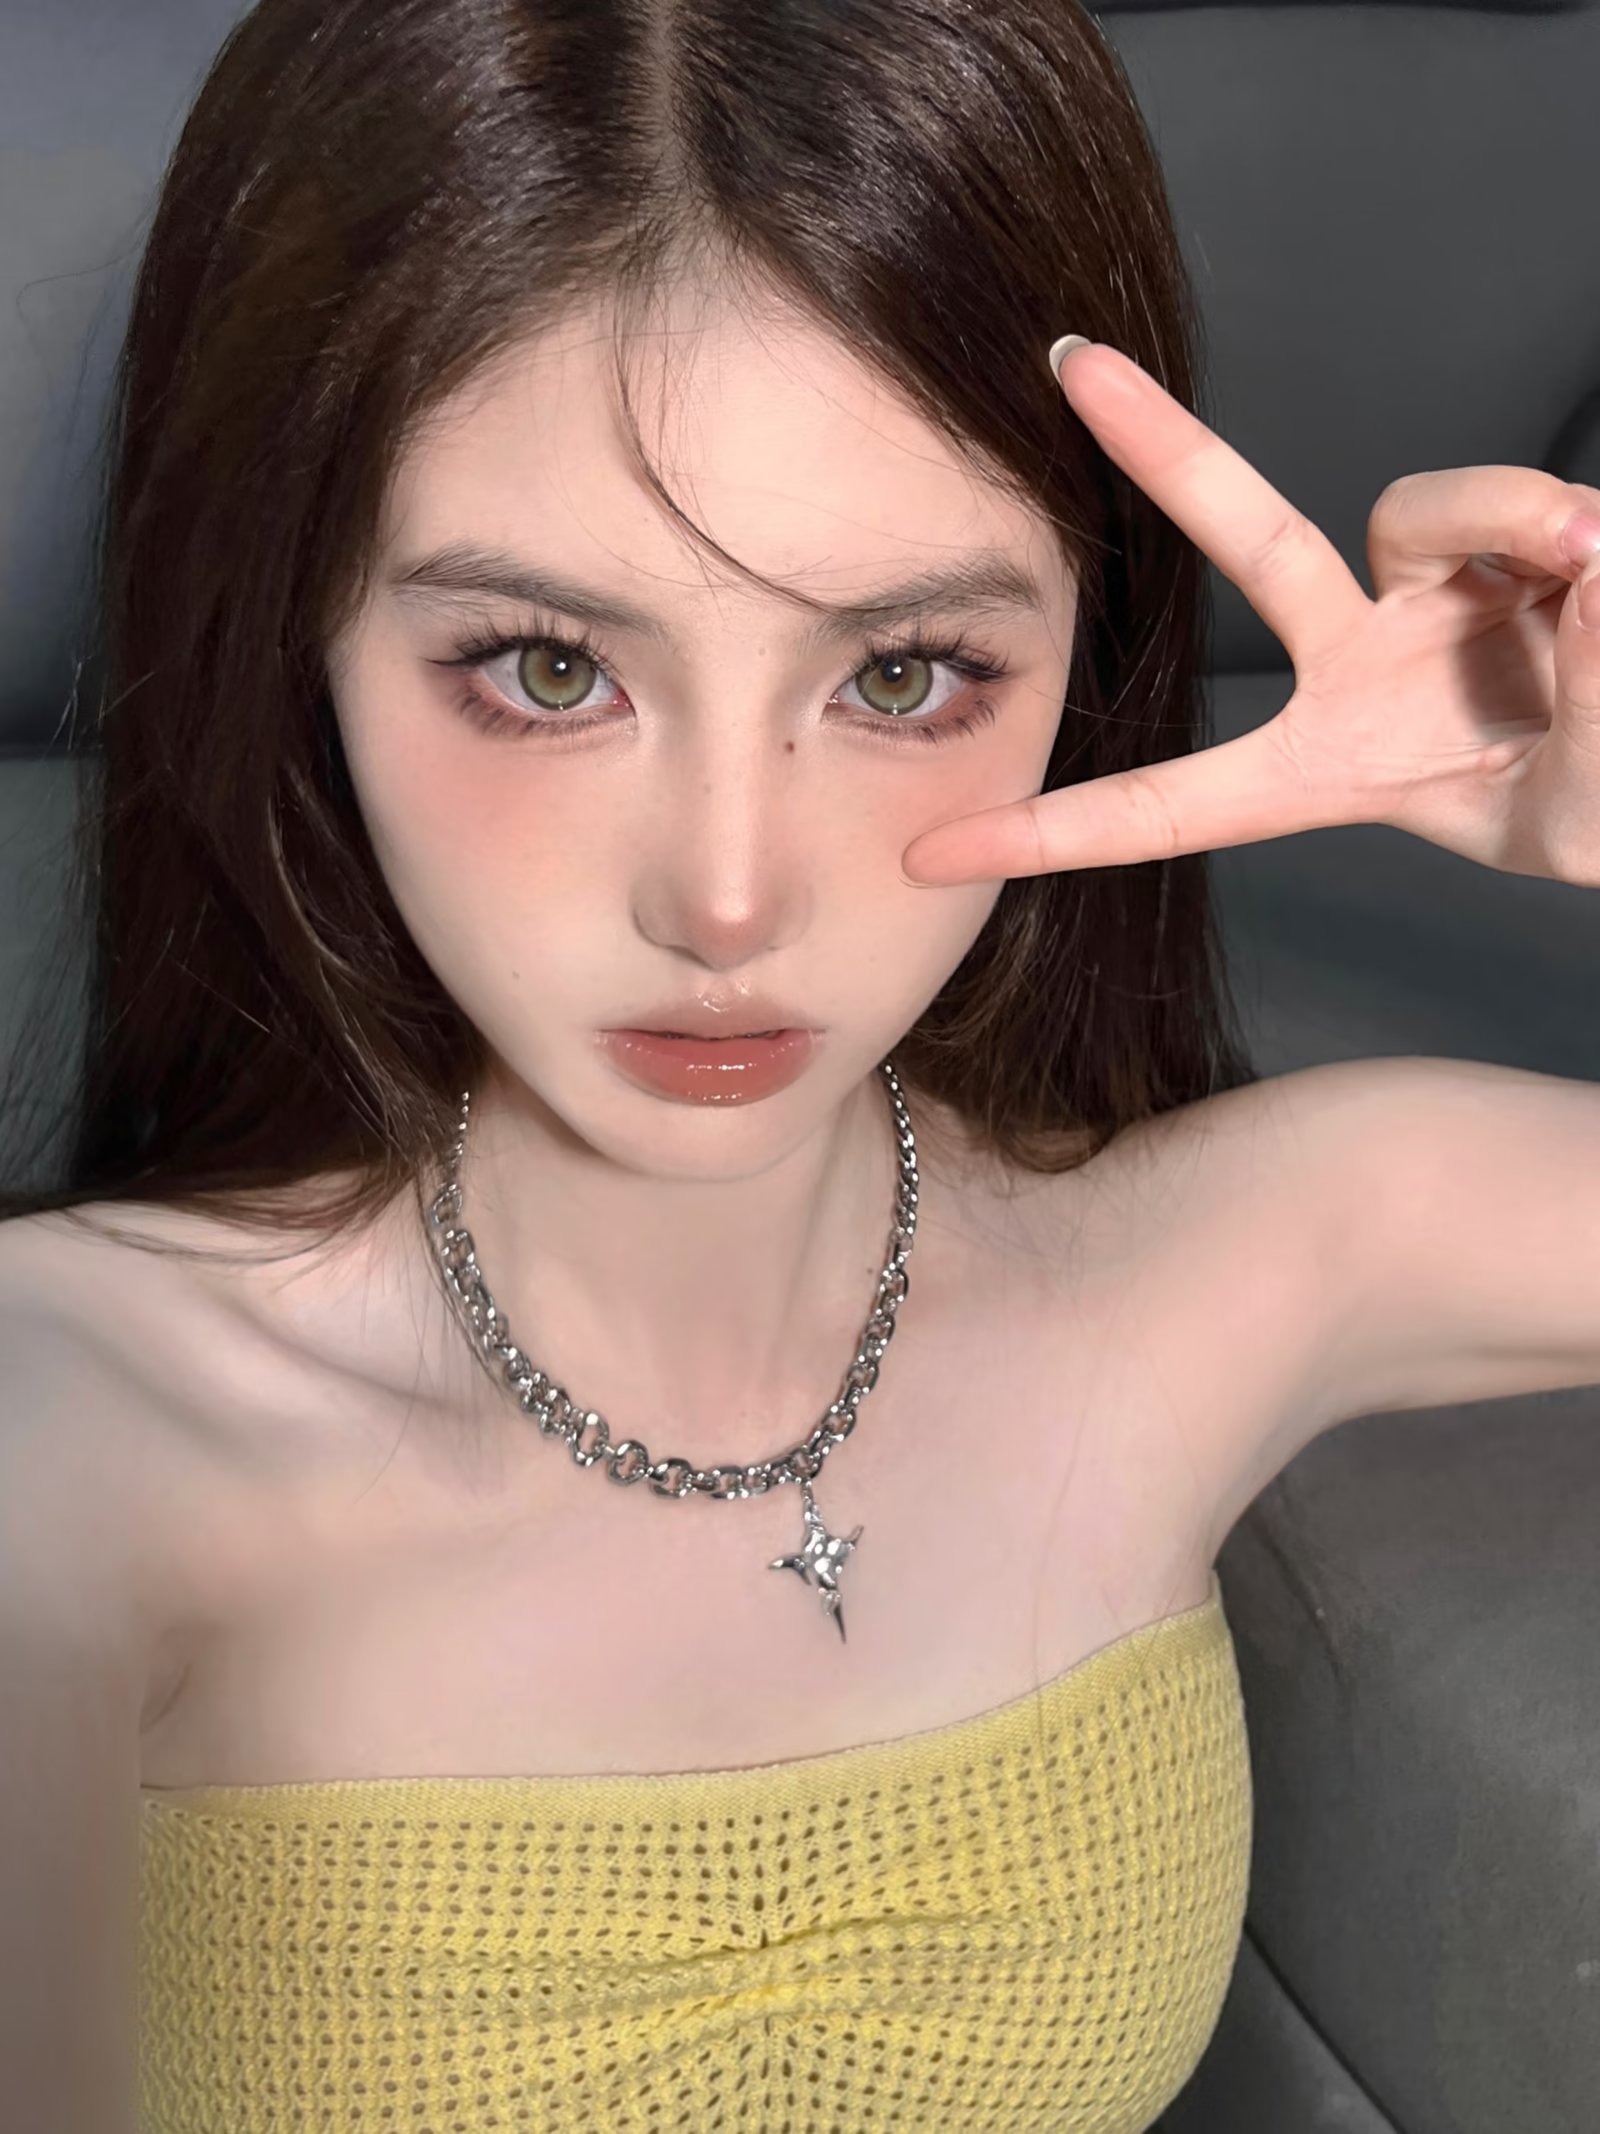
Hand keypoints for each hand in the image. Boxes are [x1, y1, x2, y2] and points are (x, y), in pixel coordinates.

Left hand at [901, 341, 1599, 889]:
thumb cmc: (1599, 803)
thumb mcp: (1571, 822)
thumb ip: (1579, 728)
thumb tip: (1574, 574)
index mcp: (1327, 766)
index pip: (1171, 802)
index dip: (1054, 832)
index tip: (935, 852)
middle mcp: (1361, 658)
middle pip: (1250, 538)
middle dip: (1164, 451)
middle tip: (1068, 365)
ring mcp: (1431, 589)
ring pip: (1422, 507)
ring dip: (1509, 528)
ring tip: (1587, 577)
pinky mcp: (1512, 532)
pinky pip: (1527, 503)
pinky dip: (1577, 539)